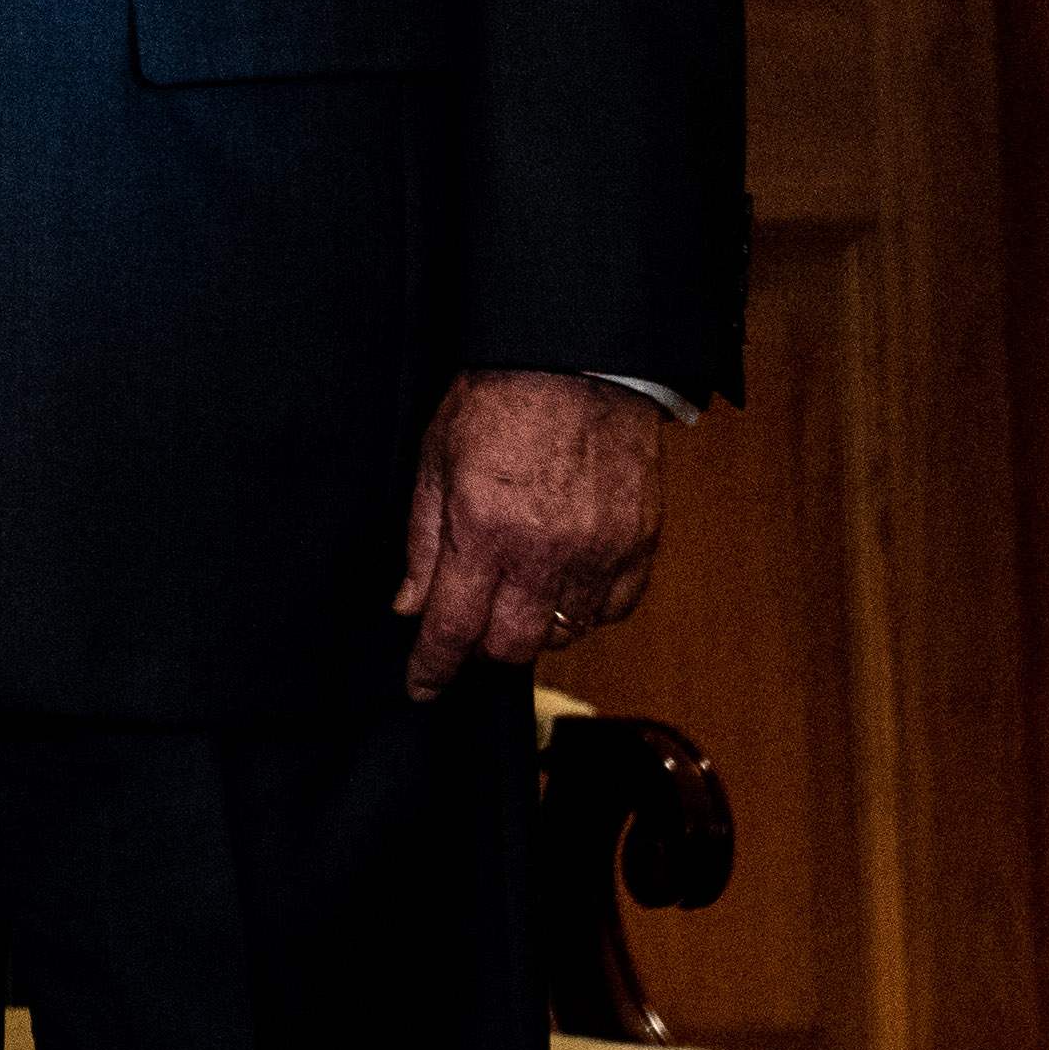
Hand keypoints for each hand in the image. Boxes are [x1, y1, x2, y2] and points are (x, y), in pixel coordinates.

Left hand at [394, 368, 665, 698]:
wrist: (576, 362)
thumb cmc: (497, 402)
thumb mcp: (434, 462)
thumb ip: (423, 543)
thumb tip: (409, 605)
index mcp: (484, 531)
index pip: (453, 627)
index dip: (432, 668)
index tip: (422, 687)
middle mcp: (544, 552)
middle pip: (513, 646)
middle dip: (484, 647)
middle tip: (472, 622)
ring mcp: (599, 552)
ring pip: (565, 633)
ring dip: (536, 625)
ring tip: (520, 589)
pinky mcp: (639, 543)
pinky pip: (616, 608)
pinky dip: (589, 607)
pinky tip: (568, 578)